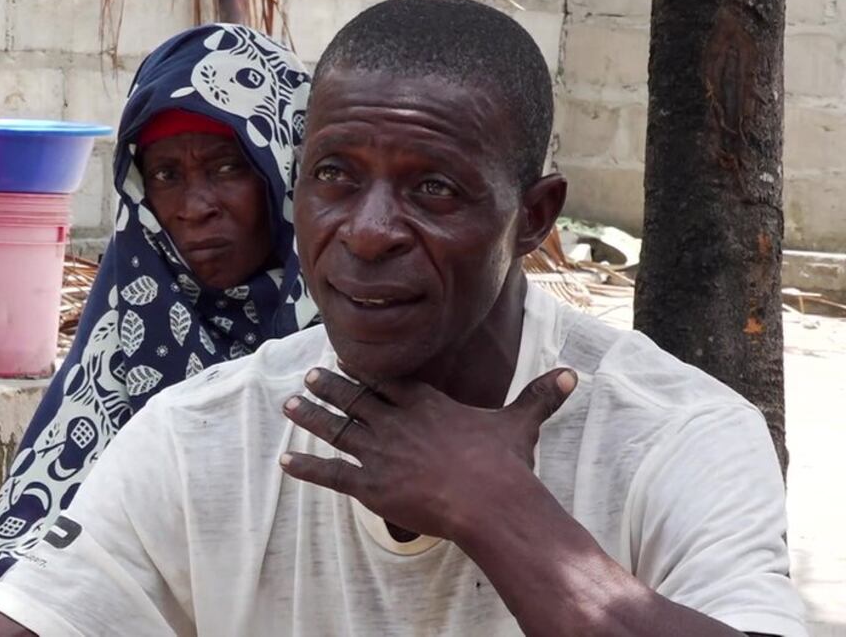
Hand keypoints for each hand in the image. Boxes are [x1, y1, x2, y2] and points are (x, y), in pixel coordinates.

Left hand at [279, 364, 576, 542]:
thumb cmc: (504, 464)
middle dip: (330, 386)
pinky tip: (286, 461)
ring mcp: (379, 452)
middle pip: (355, 398)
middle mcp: (396, 422)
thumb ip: (541, 396)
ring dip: (311, 417)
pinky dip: (307, 467)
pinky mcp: (370, 484)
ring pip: (336, 429)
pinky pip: (331, 473)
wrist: (488, 501)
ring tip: (289, 404)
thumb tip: (573, 374)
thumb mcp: (521, 423)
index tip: (344, 358)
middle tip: (309, 375)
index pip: (387, 380)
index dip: (364, 370)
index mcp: (425, 403)